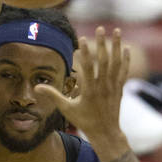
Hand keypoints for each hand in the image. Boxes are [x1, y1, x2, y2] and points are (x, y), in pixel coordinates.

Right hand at [35, 27, 129, 145]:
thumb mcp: (66, 109)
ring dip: (116, 46)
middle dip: (102, 43)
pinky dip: (125, 59)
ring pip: (116, 63)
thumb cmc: (84, 121)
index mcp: (89, 90)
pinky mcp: (119, 89)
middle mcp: (103, 86)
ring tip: (116, 31)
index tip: (83, 38)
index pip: (87, 67)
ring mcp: (113, 87)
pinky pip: (123, 71)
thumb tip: (36, 88)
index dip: (85, 52)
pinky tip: (125, 48)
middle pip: (104, 61)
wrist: (105, 133)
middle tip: (100, 28)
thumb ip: (53, 95)